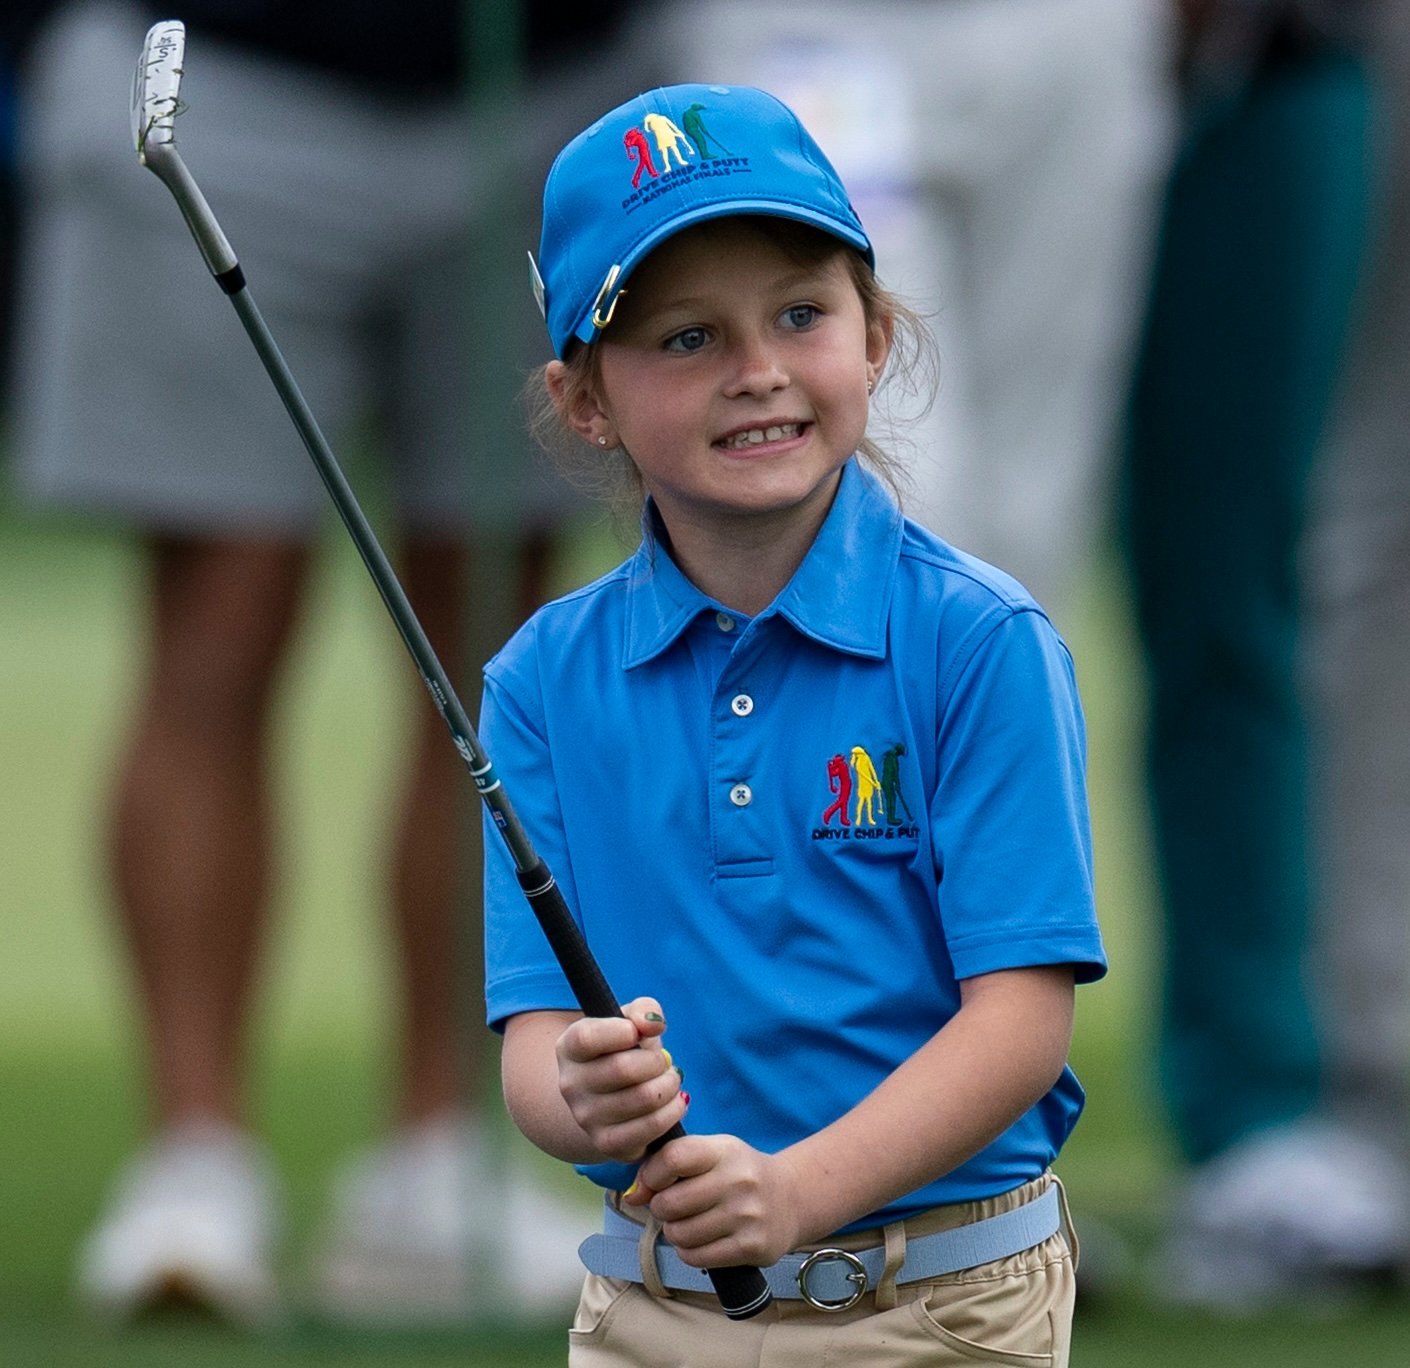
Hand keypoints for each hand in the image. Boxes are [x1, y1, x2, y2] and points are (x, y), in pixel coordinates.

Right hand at [556, 997, 686, 1161]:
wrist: (609, 1098)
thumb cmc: (623, 1050)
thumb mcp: (629, 1021)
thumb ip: (643, 1010)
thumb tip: (652, 1024)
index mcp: (569, 1048)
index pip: (588, 1038)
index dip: (620, 1031)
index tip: (636, 1032)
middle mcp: (570, 1085)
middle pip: (624, 1069)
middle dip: (656, 1061)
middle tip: (662, 1061)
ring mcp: (586, 1118)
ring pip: (644, 1098)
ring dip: (669, 1084)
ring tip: (669, 1079)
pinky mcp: (608, 1144)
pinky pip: (651, 1127)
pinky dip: (673, 1111)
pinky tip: (673, 1101)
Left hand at [626, 1134, 806, 1269]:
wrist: (791, 1198)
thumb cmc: (738, 1174)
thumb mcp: (711, 1154)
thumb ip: (669, 1164)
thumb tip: (632, 1195)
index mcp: (724, 1150)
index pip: (673, 1158)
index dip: (651, 1175)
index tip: (652, 1184)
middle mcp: (738, 1180)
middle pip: (670, 1203)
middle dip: (660, 1209)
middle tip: (670, 1208)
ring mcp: (747, 1215)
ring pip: (680, 1234)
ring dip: (674, 1232)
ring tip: (686, 1224)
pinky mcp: (751, 1247)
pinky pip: (696, 1257)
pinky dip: (688, 1252)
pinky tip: (699, 1241)